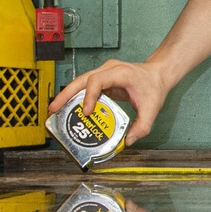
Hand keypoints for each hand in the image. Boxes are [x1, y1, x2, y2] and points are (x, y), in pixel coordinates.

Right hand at [48, 59, 169, 145]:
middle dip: (65, 94)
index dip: (89, 96)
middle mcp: (108, 70)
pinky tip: (68, 109)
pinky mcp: (102, 80)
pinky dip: (76, 98)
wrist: (157, 74)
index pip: (97, 81)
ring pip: (80, 83)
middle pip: (81, 80)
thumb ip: (142, 127)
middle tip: (53, 109)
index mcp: (120, 73)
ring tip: (54, 111)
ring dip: (67, 96)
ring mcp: (103, 73)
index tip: (87, 112)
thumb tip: (128, 141)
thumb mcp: (152, 109)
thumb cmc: (154, 86)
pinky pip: (85, 88)